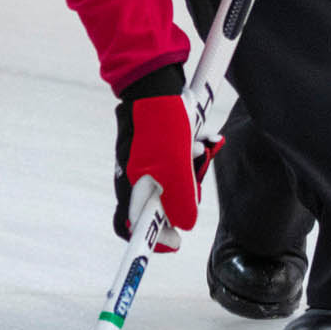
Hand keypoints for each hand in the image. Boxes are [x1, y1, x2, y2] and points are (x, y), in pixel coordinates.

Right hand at [112, 64, 217, 251]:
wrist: (155, 85)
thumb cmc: (162, 125)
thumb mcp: (174, 167)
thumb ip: (180, 199)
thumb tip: (184, 225)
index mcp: (131, 186)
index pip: (131, 227)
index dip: (151, 243)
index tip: (175, 244)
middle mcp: (134, 178)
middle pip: (160, 206)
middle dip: (184, 197)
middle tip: (195, 176)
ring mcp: (145, 163)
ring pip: (174, 184)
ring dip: (191, 172)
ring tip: (199, 148)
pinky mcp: (157, 149)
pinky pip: (179, 164)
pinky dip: (191, 156)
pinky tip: (199, 140)